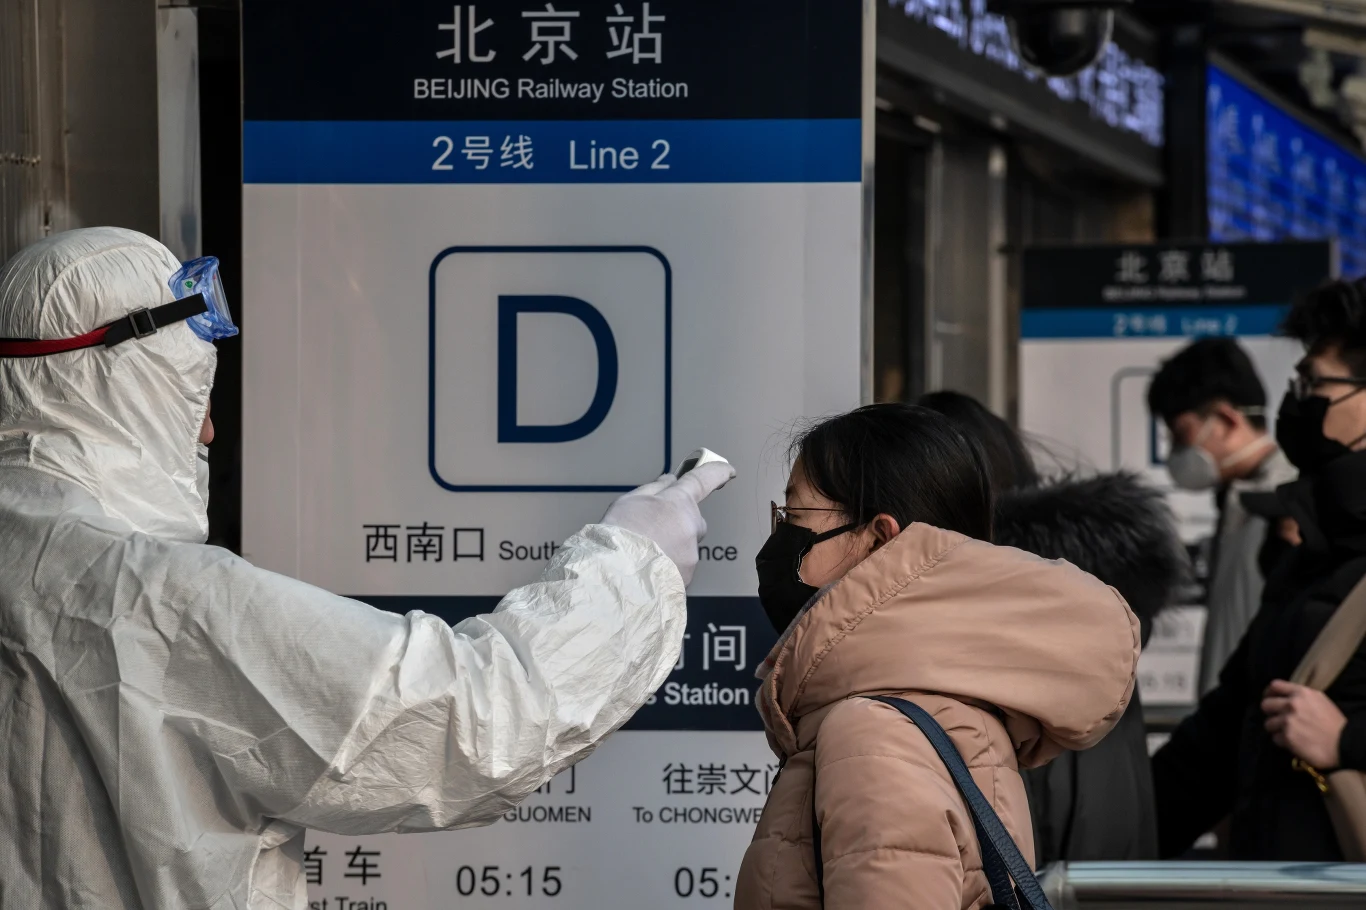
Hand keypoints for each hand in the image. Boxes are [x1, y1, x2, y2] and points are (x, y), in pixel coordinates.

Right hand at [601, 461, 735, 585]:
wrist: (617, 577)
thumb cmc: (619, 536)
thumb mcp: (628, 502)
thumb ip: (654, 489)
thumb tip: (670, 481)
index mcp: (678, 502)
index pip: (703, 480)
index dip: (717, 472)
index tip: (727, 470)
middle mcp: (691, 526)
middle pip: (694, 520)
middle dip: (680, 522)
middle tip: (653, 530)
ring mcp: (692, 553)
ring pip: (687, 546)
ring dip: (672, 548)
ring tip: (644, 555)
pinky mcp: (688, 576)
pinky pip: (681, 568)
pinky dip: (669, 567)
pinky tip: (648, 570)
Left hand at [1262, 679, 1346, 769]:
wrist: (1345, 744)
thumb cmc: (1335, 724)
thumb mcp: (1320, 701)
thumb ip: (1302, 698)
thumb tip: (1287, 699)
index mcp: (1301, 693)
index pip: (1275, 686)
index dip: (1269, 693)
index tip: (1269, 698)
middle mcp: (1292, 704)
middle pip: (1265, 705)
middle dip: (1270, 713)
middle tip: (1277, 719)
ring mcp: (1287, 720)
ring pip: (1268, 724)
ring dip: (1276, 729)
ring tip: (1287, 733)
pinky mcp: (1286, 736)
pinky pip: (1275, 738)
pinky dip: (1282, 741)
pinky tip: (1292, 743)